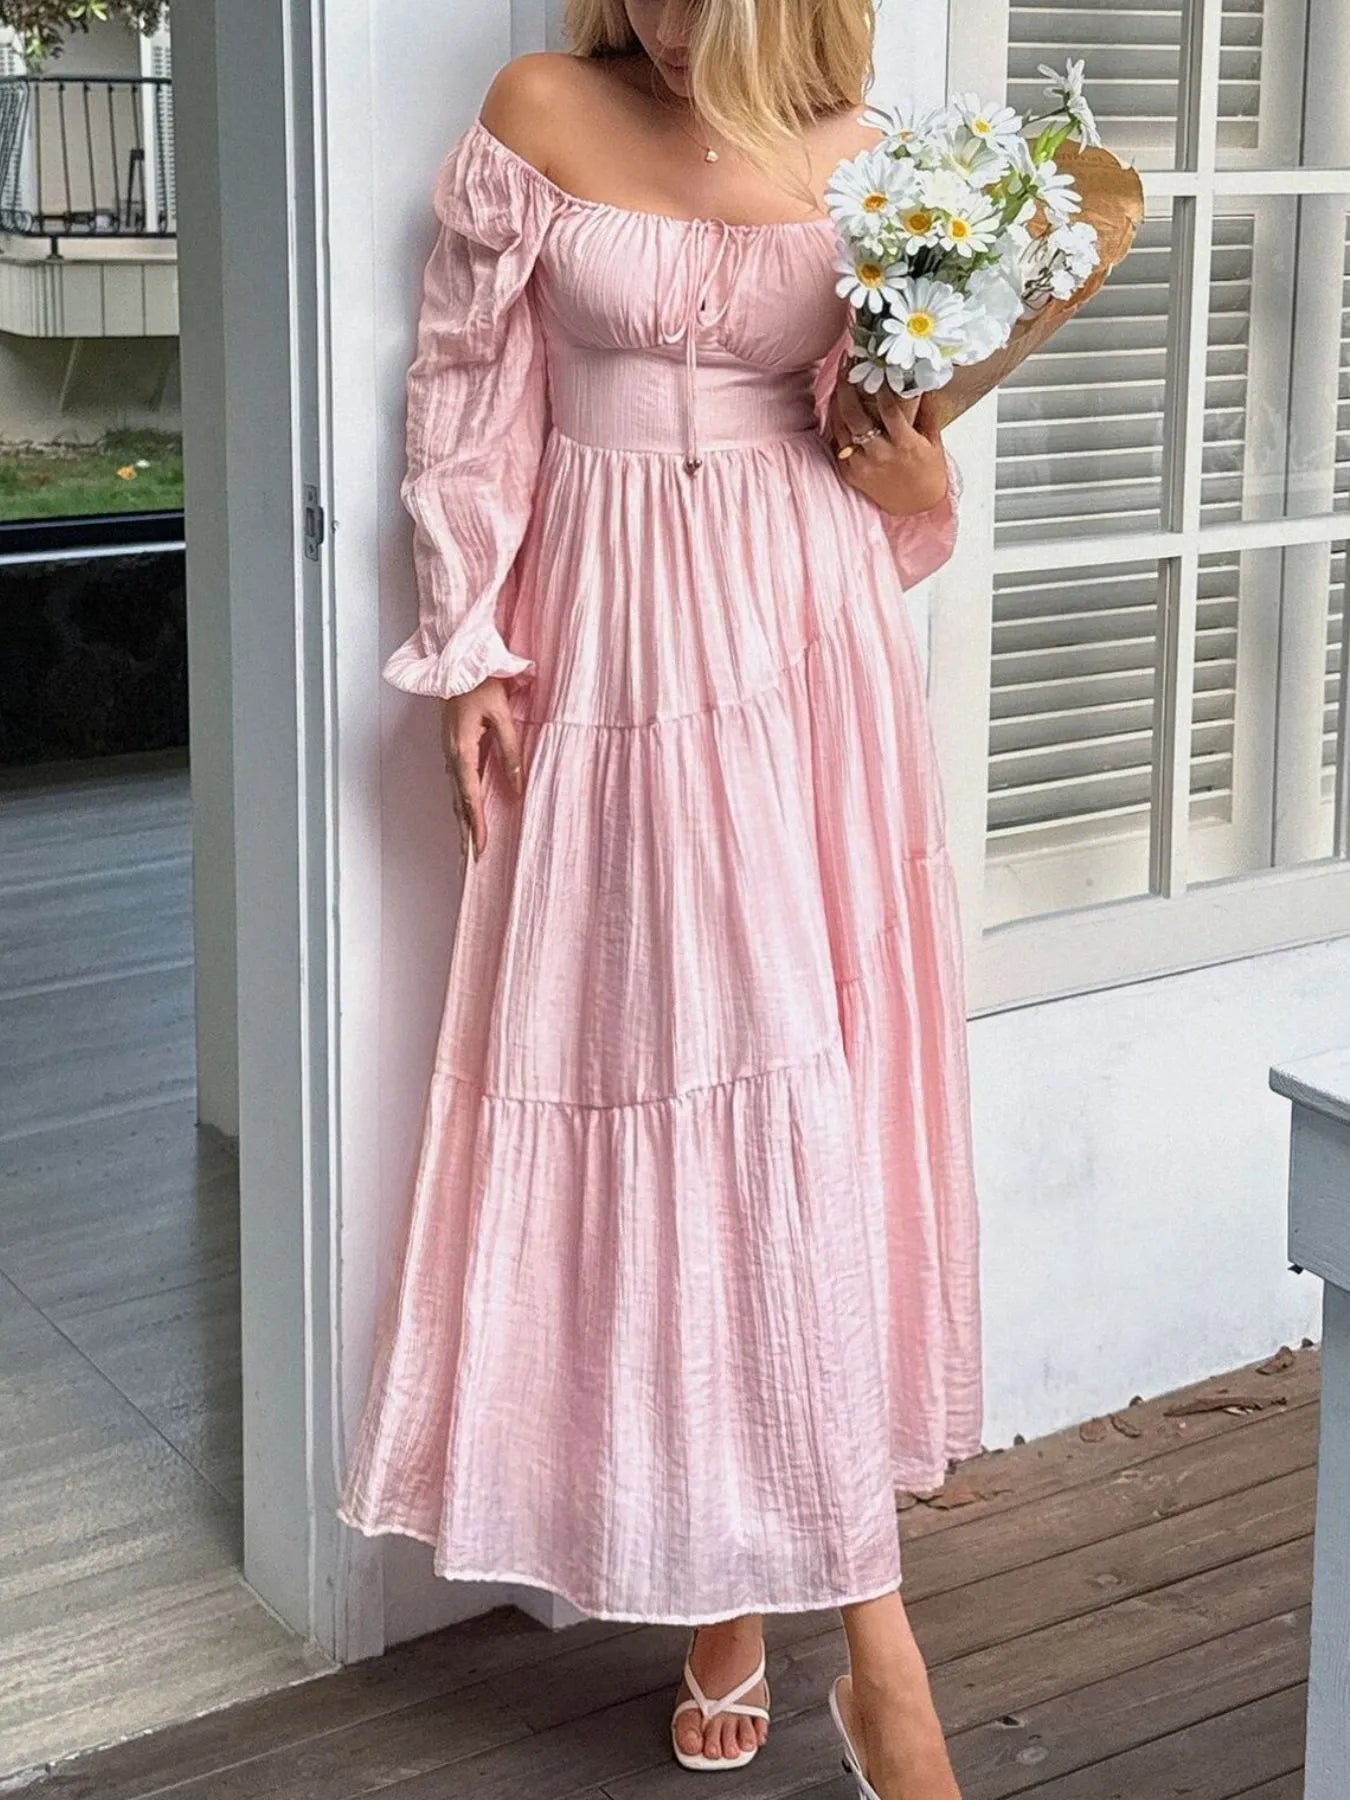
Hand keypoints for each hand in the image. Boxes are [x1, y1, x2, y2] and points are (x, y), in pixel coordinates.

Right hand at [440, 678, 524, 861]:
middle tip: (471, 858)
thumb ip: (511, 751)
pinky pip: (457, 782)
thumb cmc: (480, 685)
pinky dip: (461, 802)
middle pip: (458, 802)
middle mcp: (451, 756)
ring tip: (468, 843)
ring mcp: (449, 753)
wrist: (457, 664)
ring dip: (461, 820)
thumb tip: (517, 785)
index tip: (481, 846)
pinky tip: (467, 812)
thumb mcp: (502, 716)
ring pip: (456, 794)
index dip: (476, 824)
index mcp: (462, 751)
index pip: (470, 797)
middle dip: (465, 831)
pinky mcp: (453, 749)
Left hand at [827, 370, 949, 517]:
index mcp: (904, 444)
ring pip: (840, 427)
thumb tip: (924, 381)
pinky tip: (837, 408)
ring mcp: (862, 465)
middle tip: (846, 364)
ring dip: (837, 401)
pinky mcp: (850, 474)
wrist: (916, 507)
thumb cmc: (928, 472)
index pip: (888, 408)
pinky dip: (835, 425)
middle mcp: (880, 454)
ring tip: (840, 380)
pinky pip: (837, 444)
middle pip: (854, 415)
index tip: (876, 363)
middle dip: (847, 386)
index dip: (880, 383)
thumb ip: (928, 412)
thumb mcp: (934, 441)